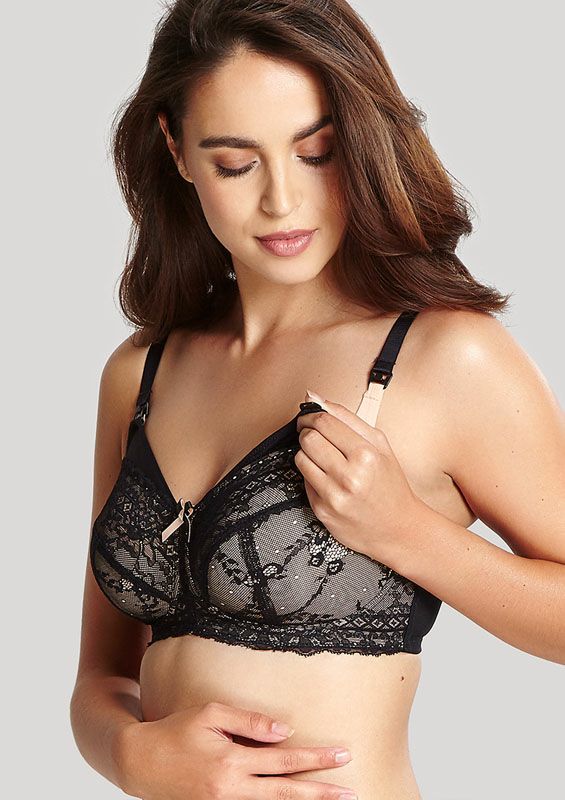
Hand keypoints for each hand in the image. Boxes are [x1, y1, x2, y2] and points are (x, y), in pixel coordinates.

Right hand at [118, 701, 355, 798]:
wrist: (140, 762)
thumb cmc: (176, 730)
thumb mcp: (211, 714)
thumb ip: (250, 722)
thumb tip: (286, 730)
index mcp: (231, 762)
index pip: (284, 760)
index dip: (314, 759)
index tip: (341, 756)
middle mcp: (231, 790)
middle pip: (286, 794)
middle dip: (320, 793)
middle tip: (351, 791)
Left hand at [295, 390, 423, 568]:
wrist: (398, 528)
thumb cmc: (390, 485)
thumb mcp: (380, 445)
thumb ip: (349, 419)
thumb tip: (318, 399)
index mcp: (366, 455)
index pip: (324, 422)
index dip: (311, 414)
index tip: (310, 415)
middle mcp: (349, 476)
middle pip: (308, 438)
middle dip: (307, 431)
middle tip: (313, 433)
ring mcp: (333, 495)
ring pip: (300, 458)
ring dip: (307, 453)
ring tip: (322, 456)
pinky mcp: (322, 510)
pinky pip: (303, 480)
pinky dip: (311, 474)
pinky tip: (327, 477)